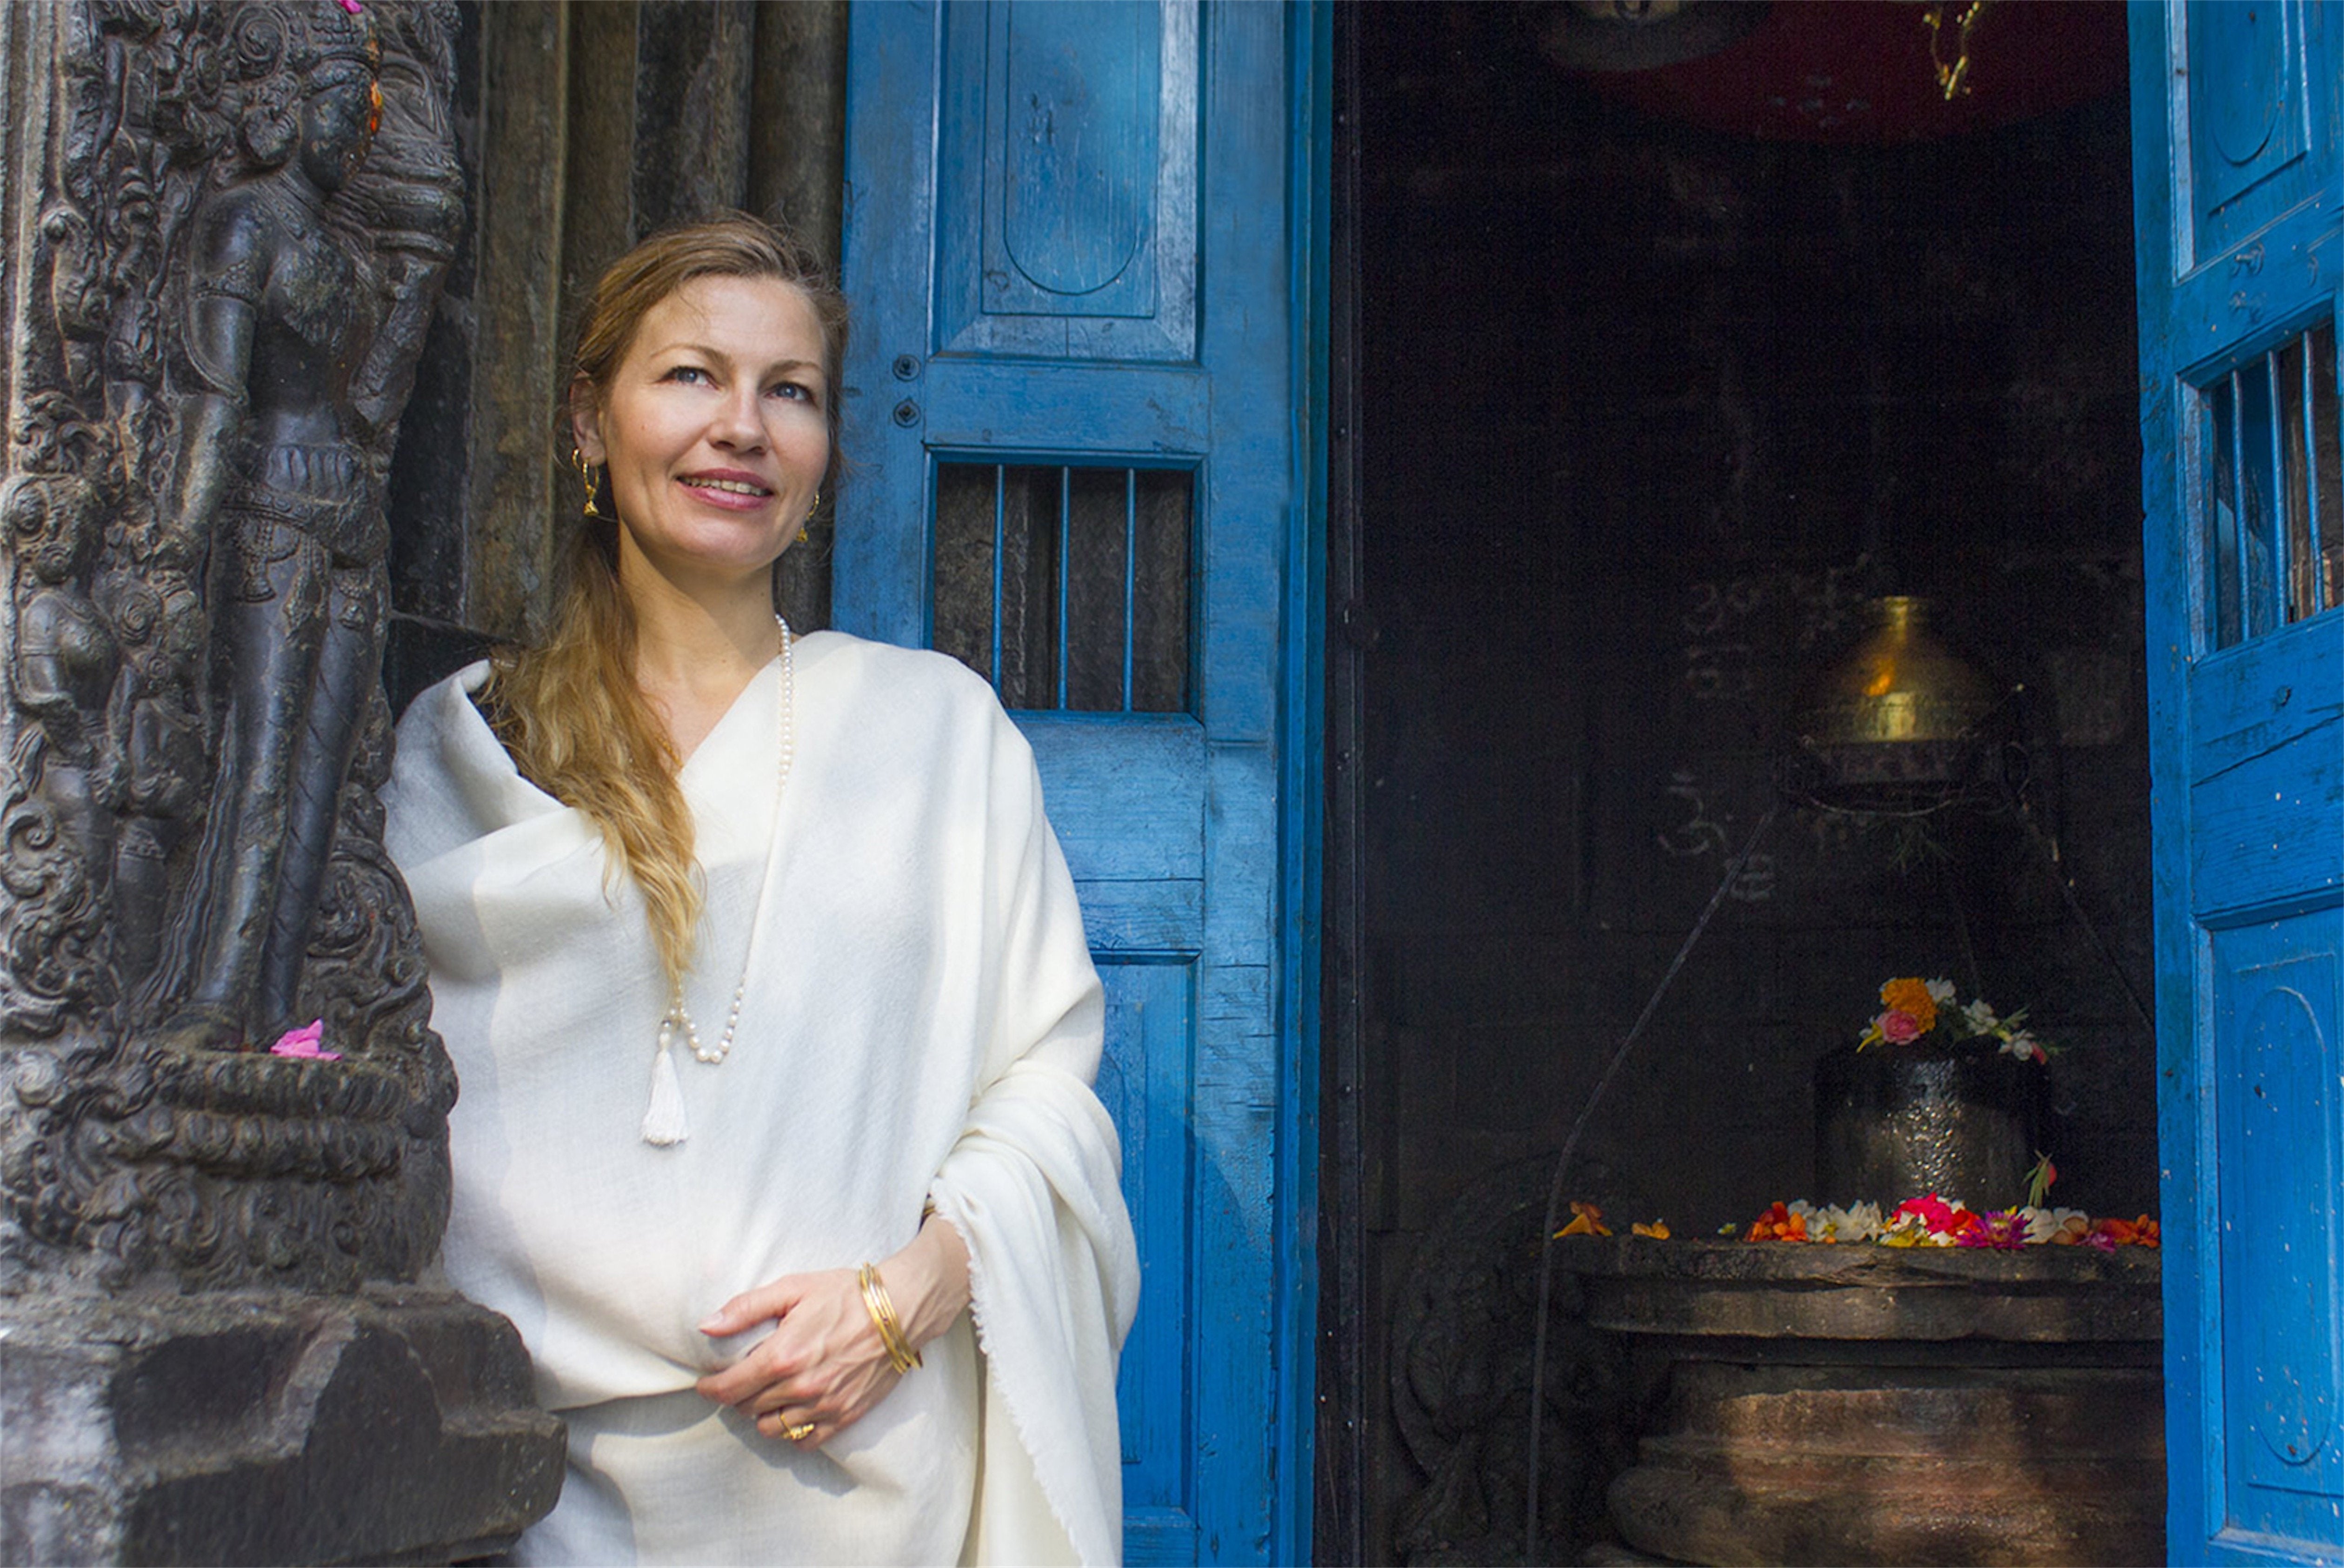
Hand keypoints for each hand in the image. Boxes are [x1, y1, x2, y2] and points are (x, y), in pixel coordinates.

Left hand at [695, 1268, 900, 1446]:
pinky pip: (805, 1442)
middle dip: (737, 1396)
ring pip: (772, 1428)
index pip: (729, 1387)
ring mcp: (823, 1405)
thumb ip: (747, 1308)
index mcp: (782, 1355)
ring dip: (762, 1415)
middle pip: (747, 1408)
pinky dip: (793, 1432)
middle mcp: (800, 1387)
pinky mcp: (845, 1416)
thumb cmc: (845, 1294)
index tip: (706, 1385)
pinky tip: (794, 1412)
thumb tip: (706, 1326)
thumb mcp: (793, 1288)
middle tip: (741, 1381)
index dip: (710, 1389)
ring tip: (767, 1396)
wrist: (900, 1310)